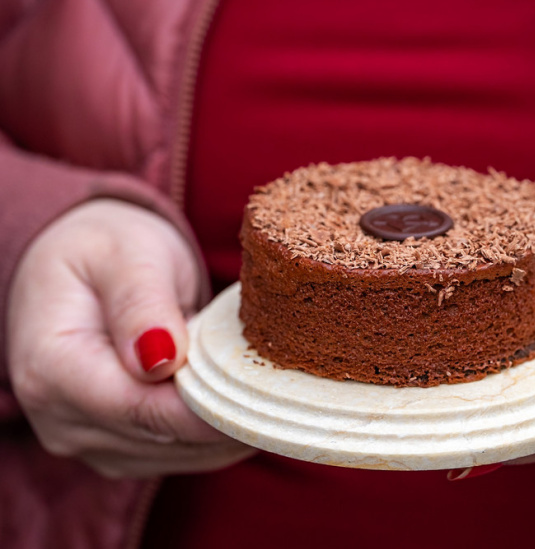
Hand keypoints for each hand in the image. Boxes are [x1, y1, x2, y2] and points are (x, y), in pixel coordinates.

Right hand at [7, 199, 255, 476]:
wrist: (87, 265)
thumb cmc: (108, 249)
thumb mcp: (127, 254)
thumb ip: (142, 304)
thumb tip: (161, 361)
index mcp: (51, 367)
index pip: (140, 408)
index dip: (207, 407)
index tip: (265, 391)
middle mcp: (60, 418)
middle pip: (163, 436)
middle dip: (226, 414)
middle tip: (283, 385)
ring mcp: (87, 440)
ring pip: (179, 454)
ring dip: (227, 426)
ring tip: (266, 385)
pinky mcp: (117, 447)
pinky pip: (180, 454)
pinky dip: (217, 432)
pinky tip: (243, 399)